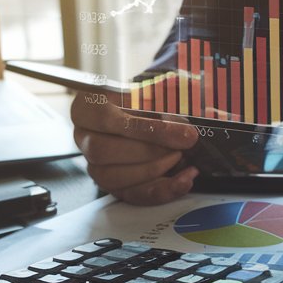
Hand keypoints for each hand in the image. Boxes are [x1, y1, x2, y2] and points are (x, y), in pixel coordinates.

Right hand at [71, 93, 201, 204]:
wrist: (159, 114)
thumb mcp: (163, 87)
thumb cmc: (155, 99)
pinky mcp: (114, 185)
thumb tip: (197, 103)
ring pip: (113, 177)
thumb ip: (173, 93)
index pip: (107, 120)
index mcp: (89, 107)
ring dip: (154, 170)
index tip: (184, 132)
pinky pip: (133, 195)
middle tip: (183, 145)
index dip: (147, 129)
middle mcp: (85, 137)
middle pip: (103, 151)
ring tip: (181, 157)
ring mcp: (96, 164)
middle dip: (150, 151)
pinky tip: (184, 178)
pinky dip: (163, 190)